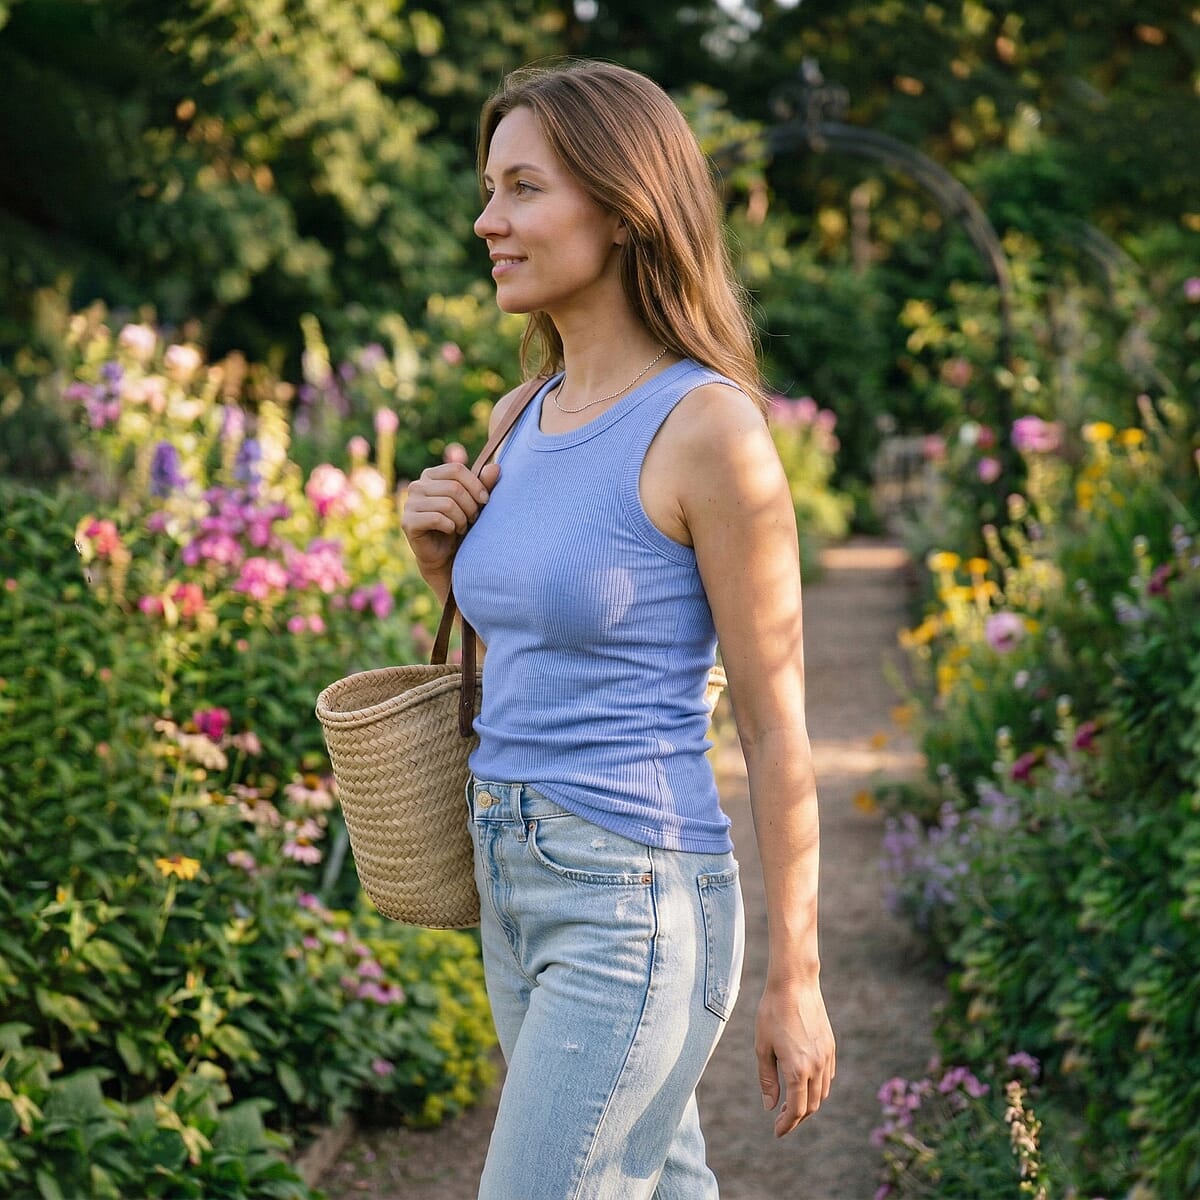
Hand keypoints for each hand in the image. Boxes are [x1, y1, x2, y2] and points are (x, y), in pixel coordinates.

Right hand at [400, 461, 499, 585]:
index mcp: (431, 475)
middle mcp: (417, 486)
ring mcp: (409, 503)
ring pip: (447, 504)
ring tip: (462, 527)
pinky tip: (450, 531)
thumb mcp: (475, 503)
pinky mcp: (408, 522)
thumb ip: (484, 485)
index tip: (485, 500)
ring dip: (461, 519)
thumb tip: (496, 467)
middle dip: (470, 506)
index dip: (475, 484)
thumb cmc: (460, 524)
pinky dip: (450, 527)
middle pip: (454, 488)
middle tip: (472, 519)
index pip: (456, 469)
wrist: (445, 555)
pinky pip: (436, 518)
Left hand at [755, 979, 835, 1136]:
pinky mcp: (830, 1046)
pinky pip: (828, 1076)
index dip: (787, 1124)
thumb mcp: (762, 1046)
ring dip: (809, 1103)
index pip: (797, 1109)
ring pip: (822, 1092)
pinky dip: (818, 1087)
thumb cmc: (772, 1012)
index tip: (777, 1131)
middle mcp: (816, 1066)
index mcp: (797, 1069)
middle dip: (797, 1117)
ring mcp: (826, 1056)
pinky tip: (805, 1084)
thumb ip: (767, 1079)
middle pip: (812, 1105)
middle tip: (782, 1121)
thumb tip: (770, 1106)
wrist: (795, 983)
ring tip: (792, 1104)